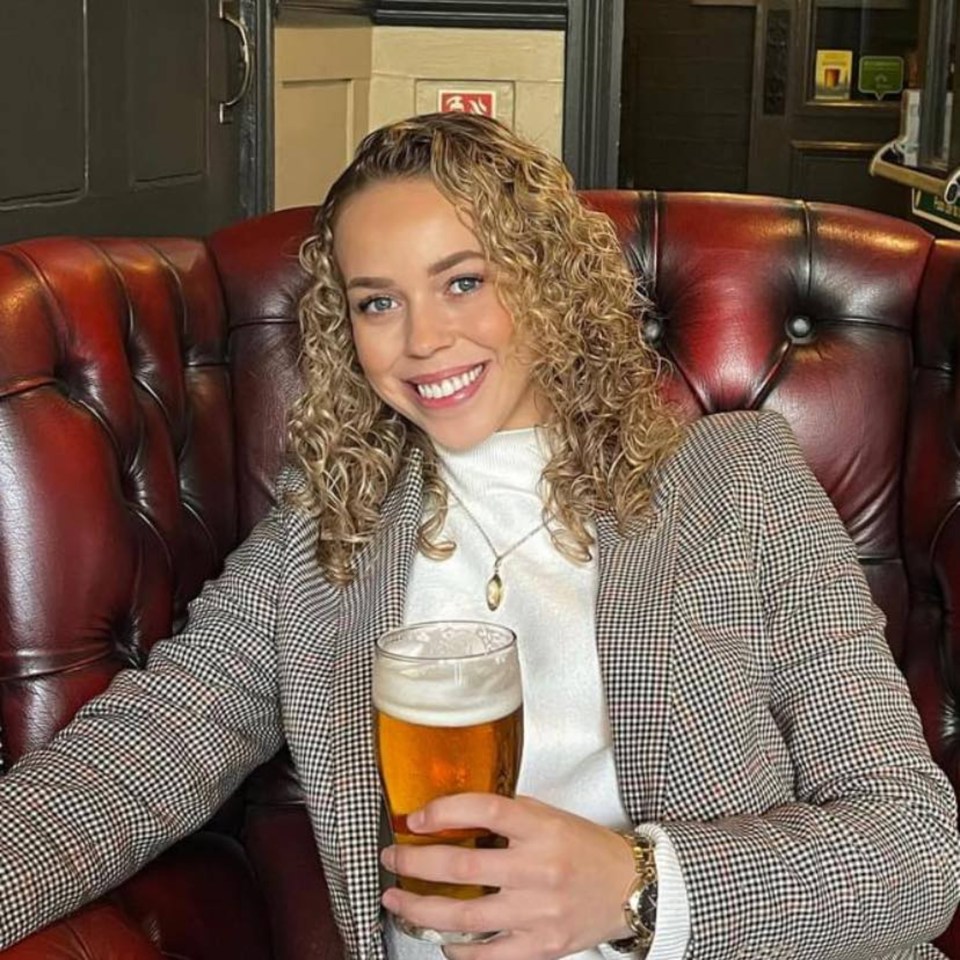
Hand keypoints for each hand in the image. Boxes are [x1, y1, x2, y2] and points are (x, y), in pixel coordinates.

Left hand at [380, 794, 635, 959]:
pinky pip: (487, 955)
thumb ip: (505, 816)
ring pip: (465, 917)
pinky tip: (439, 938)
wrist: (630, 888)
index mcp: (541, 828)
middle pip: (463, 868)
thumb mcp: (548, 817)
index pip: (486, 809)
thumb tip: (450, 815)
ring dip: (421, 910)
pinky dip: (457, 950)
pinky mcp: (541, 948)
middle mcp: (539, 869)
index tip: (415, 818)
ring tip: (397, 901)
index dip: (444, 811)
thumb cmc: (584, 848)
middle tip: (392, 859)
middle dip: (416, 865)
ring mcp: (539, 914)